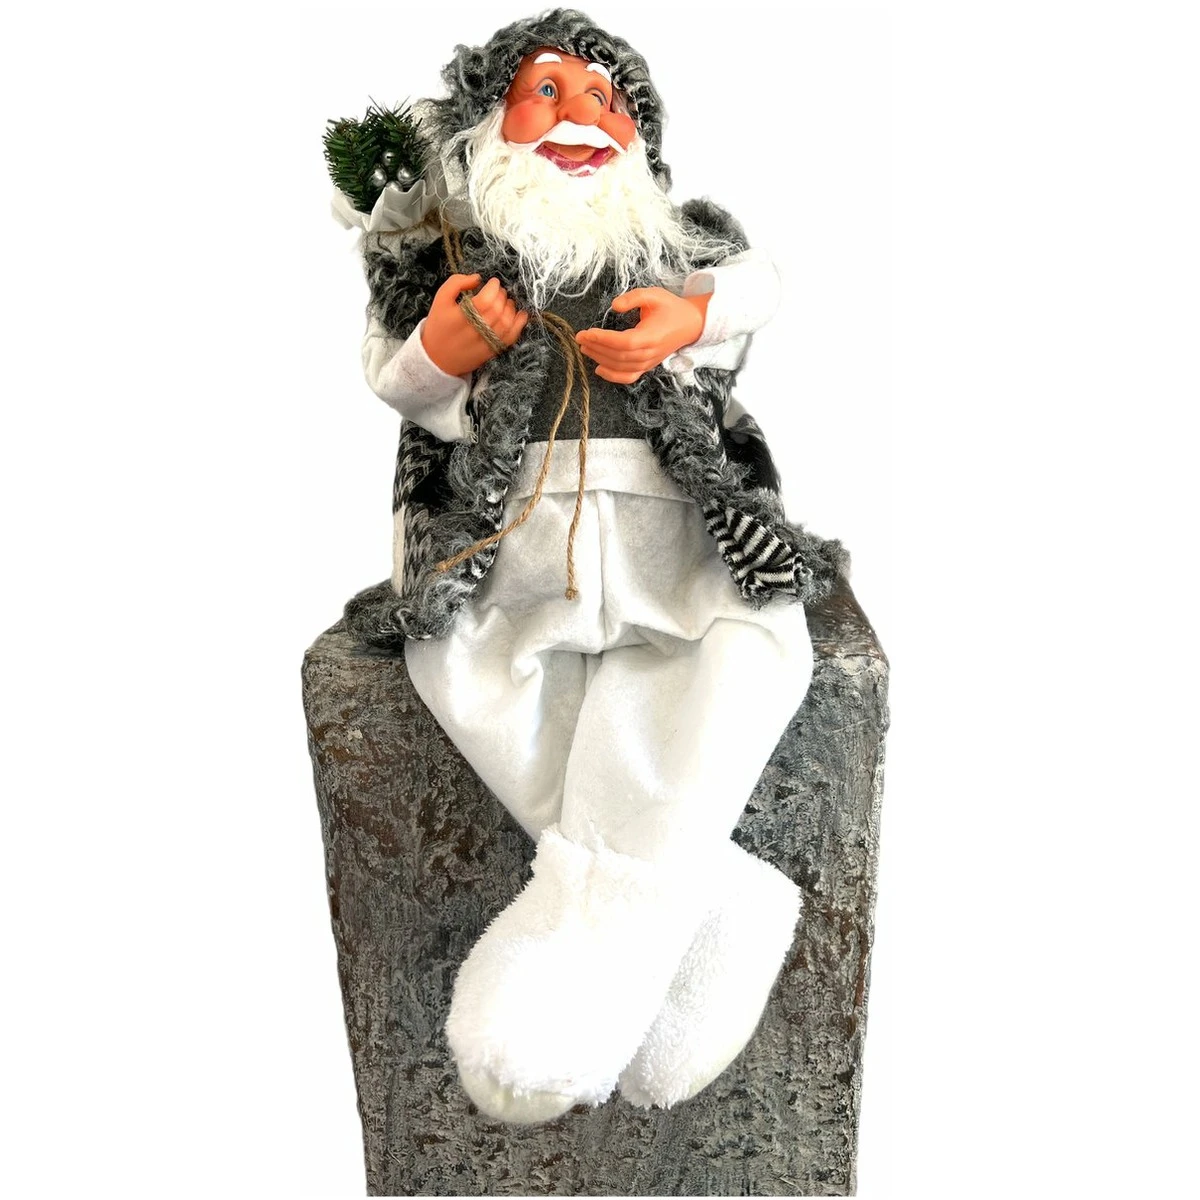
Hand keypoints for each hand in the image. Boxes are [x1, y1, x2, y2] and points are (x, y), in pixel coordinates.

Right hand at [421, 274, 528, 376]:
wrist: (437, 358)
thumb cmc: (439, 325)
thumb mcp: (440, 299)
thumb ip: (456, 282)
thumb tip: (478, 277)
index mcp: (462, 316)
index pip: (486, 299)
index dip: (494, 287)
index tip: (493, 282)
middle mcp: (476, 329)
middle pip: (498, 309)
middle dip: (502, 295)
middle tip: (499, 291)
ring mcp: (486, 341)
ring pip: (507, 321)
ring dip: (510, 307)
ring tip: (506, 302)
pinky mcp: (492, 350)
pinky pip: (511, 337)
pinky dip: (519, 325)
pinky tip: (521, 315)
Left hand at [575, 287, 710, 383]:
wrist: (689, 324)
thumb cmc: (670, 308)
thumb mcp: (653, 294)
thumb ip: (633, 297)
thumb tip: (614, 305)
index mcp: (652, 336)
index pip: (623, 342)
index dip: (603, 339)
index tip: (586, 333)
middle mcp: (650, 353)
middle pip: (618, 356)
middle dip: (596, 347)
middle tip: (580, 338)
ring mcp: (648, 363)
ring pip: (620, 367)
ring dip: (600, 359)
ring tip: (585, 348)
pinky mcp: (647, 366)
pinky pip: (628, 377)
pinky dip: (612, 376)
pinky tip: (599, 368)